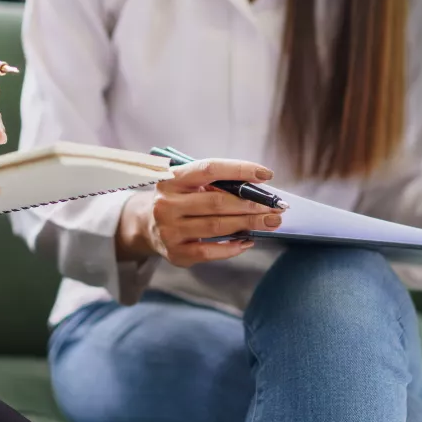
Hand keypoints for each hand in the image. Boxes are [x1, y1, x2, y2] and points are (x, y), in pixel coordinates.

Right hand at [117, 159, 284, 267]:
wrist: (145, 224)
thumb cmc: (177, 199)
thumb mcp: (187, 184)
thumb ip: (214, 183)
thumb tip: (257, 189)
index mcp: (171, 179)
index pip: (209, 169)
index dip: (239, 169)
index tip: (266, 174)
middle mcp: (166, 204)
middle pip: (217, 202)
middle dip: (251, 204)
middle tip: (276, 207)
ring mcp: (169, 230)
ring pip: (216, 226)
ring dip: (248, 223)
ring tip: (270, 221)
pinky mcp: (176, 252)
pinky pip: (210, 251)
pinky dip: (232, 247)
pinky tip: (247, 240)